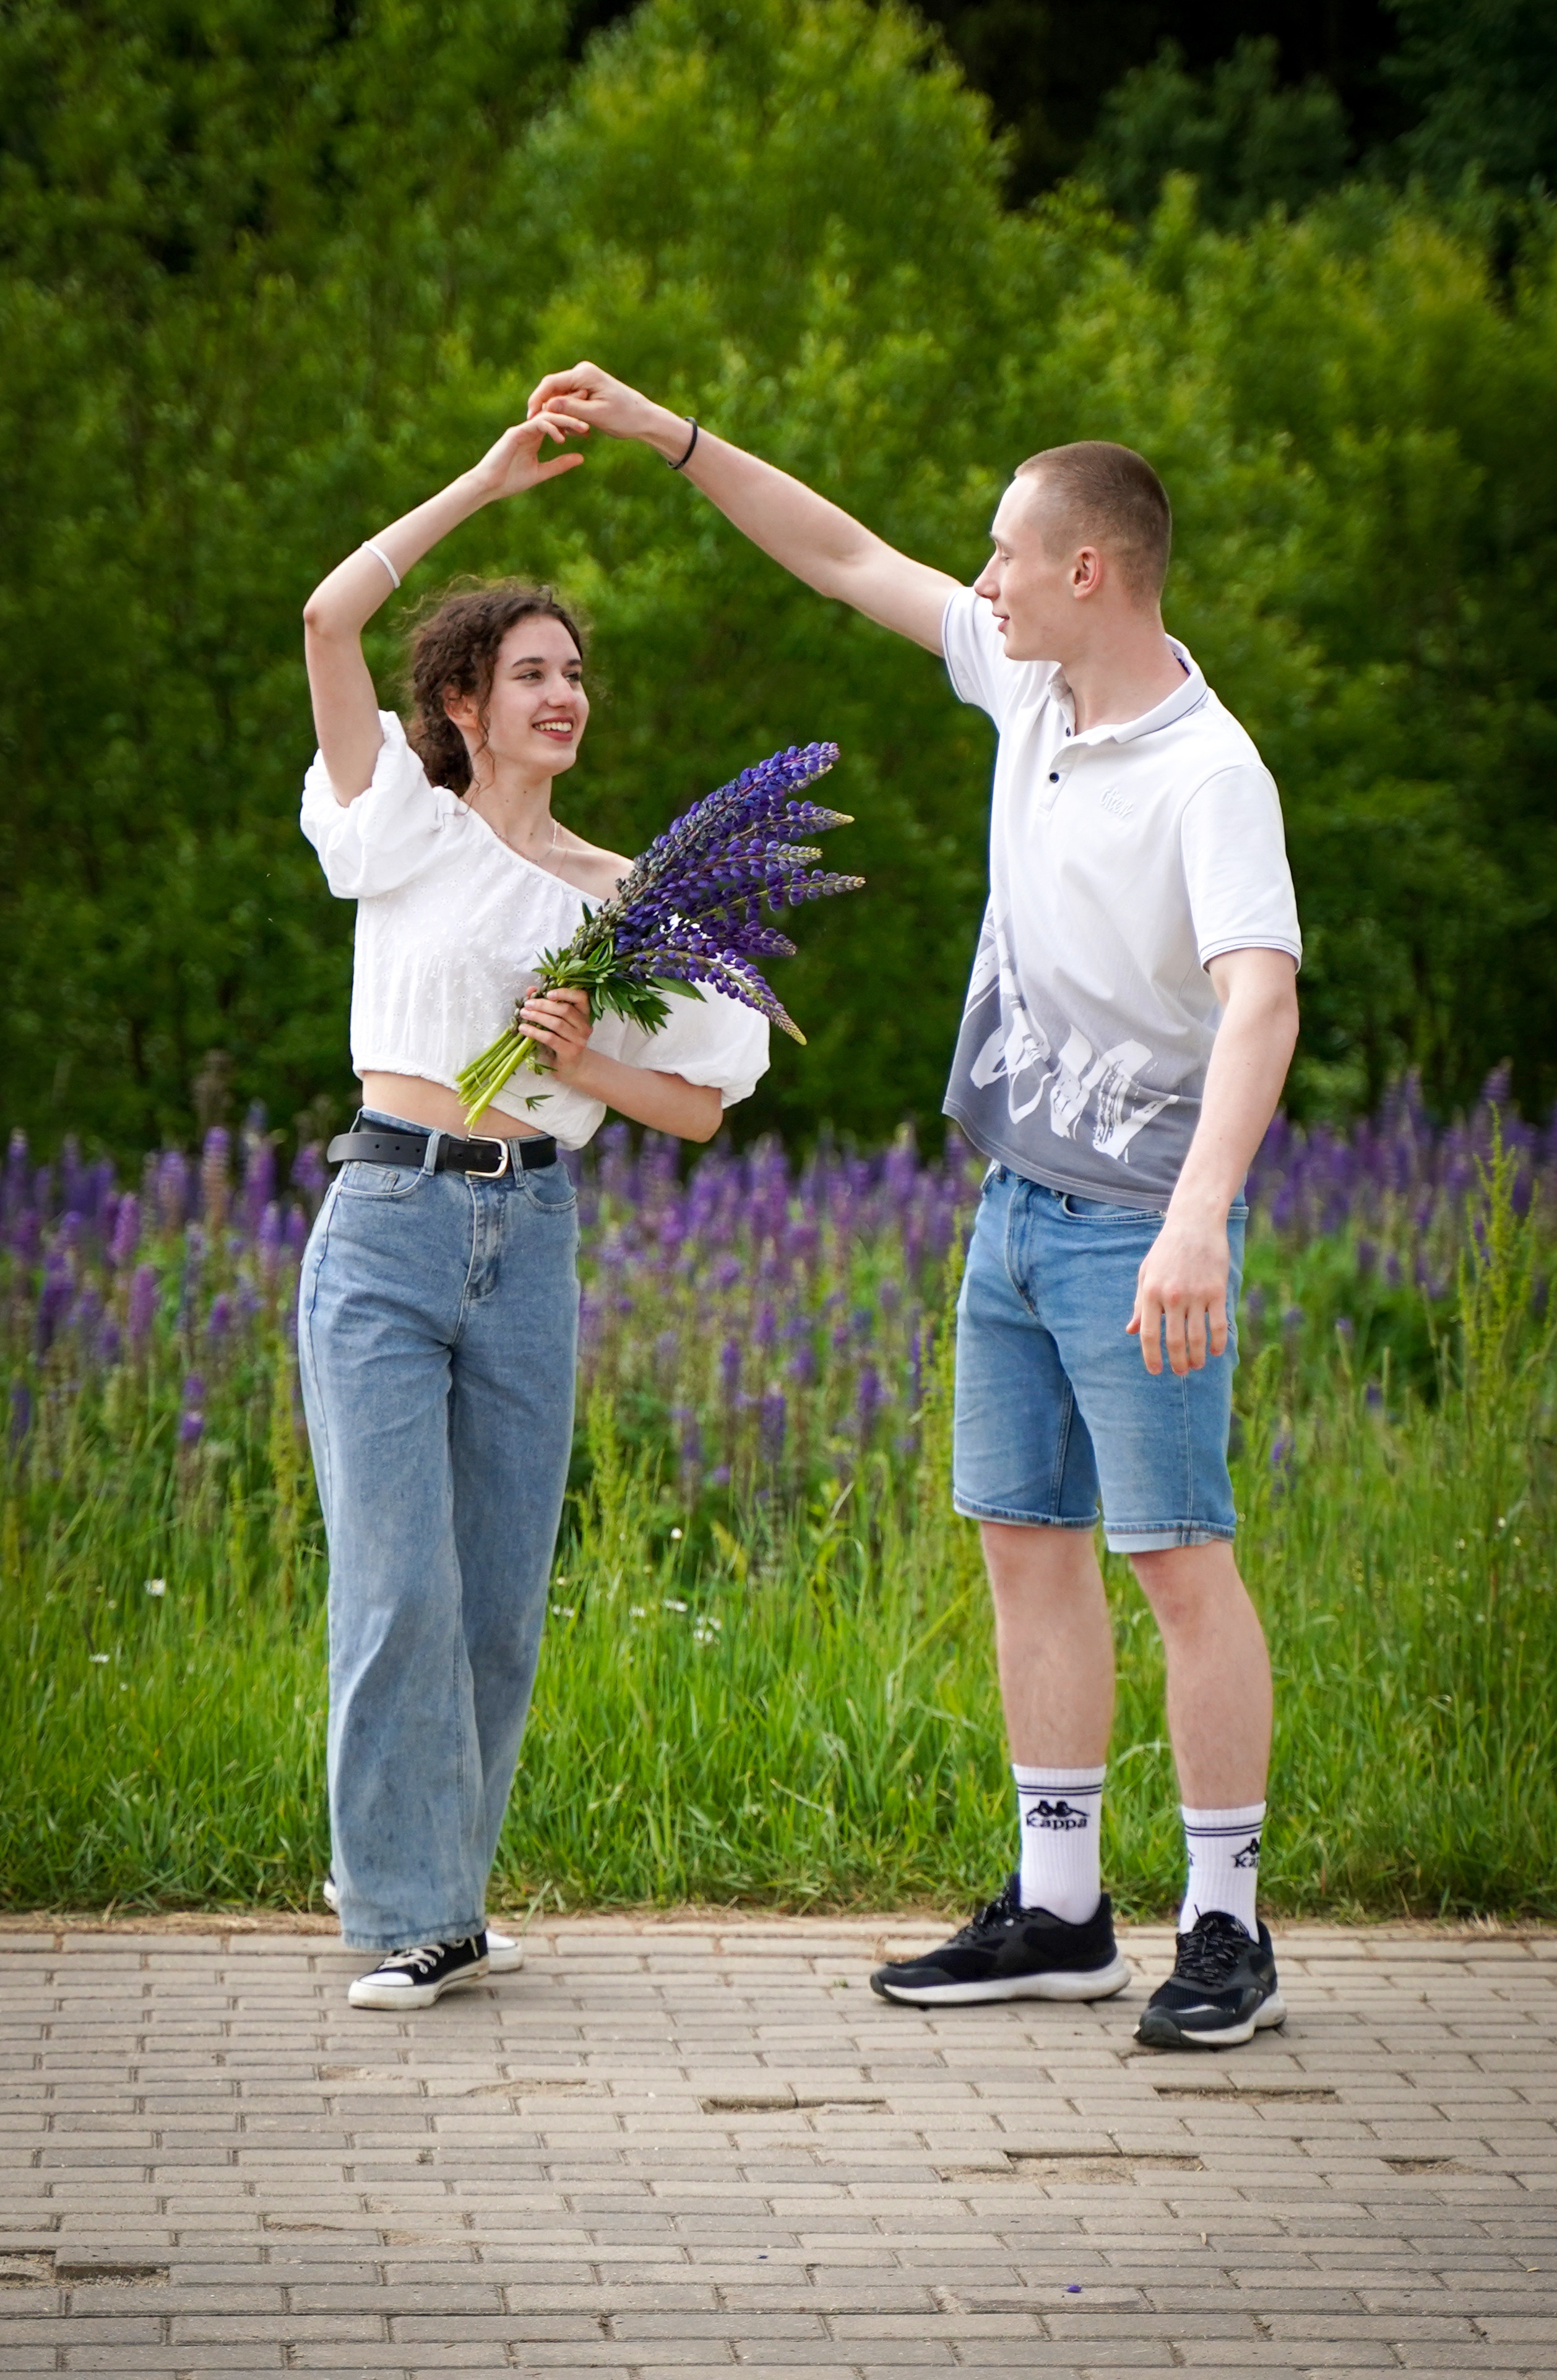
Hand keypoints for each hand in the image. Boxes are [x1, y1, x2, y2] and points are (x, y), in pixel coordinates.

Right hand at [466, 413, 590, 504]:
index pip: (557, 421)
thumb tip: (581, 458)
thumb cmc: (510, 481)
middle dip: (573, 407)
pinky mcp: (515, 434)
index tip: (591, 421)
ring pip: (548, 416)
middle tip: (591, 404)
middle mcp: (529, 429)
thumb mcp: (541, 473)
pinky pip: (537, 426)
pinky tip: (563, 438)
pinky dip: (551, 429)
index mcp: (535, 436)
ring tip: (584, 427)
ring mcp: (522, 429)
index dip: (573, 419)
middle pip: (553, 412)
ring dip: (567, 420)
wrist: (488, 486)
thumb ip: (560, 465)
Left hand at [520, 984, 594, 1081]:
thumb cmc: (562, 1040)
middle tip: (527, 1004)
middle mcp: (585, 1026)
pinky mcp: (570, 1051)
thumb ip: (546, 1004)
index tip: (548, 993)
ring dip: (537, 1017)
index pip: (581, 997)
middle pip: (565, 1010)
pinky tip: (524, 1029)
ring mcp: (579, 1040)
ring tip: (523, 1014)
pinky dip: (535, 1032)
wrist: (571, 1067)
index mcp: (584, 1014)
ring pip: (557, 1023)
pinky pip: (550, 1038)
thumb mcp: (556, 1021)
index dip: (565, 993)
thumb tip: (531, 990)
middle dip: (543, 1005)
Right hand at [526, 359, 685, 454]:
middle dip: (544, 406)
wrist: (644, 417)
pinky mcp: (587, 386)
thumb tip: (548, 406)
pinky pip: (568, 397)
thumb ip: (572, 409)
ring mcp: (584, 377)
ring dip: (555, 411)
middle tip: (533, 425)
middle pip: (552, 387)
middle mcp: (582, 371)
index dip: (538, 400)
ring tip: (553, 430)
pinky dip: (565, 411)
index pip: (551, 383)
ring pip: (559, 393)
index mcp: (584, 374)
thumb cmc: (624, 417)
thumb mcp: (597, 416)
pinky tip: (567, 428)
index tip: (529, 418)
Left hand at [1127, 1209, 1229, 1376]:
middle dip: (1177, 1362)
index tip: (1156, 1371)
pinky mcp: (1217, 1290)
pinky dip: (1218, 1342)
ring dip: (1197, 1357)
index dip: (1151, 1357)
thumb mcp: (1146, 1273)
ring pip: (1197, 1337)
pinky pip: (1219, 1324)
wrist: (1194, 1223)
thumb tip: (1132, 1331)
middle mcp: (1172, 1296)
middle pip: (1174, 1341)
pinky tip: (1215, 1351)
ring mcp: (1196, 1294)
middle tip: (1180, 1372)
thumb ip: (1141, 1304)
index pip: (1149, 1335)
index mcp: (1151, 1293)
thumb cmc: (1166, 1250)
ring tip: (1196, 1365)